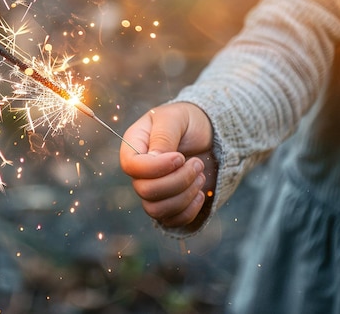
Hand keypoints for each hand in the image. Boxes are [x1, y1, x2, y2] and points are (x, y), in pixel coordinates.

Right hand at [120, 102, 215, 227]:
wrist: (208, 134)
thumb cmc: (188, 120)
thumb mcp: (176, 118)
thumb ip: (163, 135)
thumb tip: (155, 159)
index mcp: (134, 145)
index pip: (131, 166)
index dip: (155, 168)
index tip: (180, 157)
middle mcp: (139, 171)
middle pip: (145, 191)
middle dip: (178, 181)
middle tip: (196, 163)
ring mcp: (152, 190)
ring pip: (156, 210)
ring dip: (185, 195)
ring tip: (200, 175)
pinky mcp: (168, 204)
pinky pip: (171, 221)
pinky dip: (189, 211)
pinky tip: (200, 193)